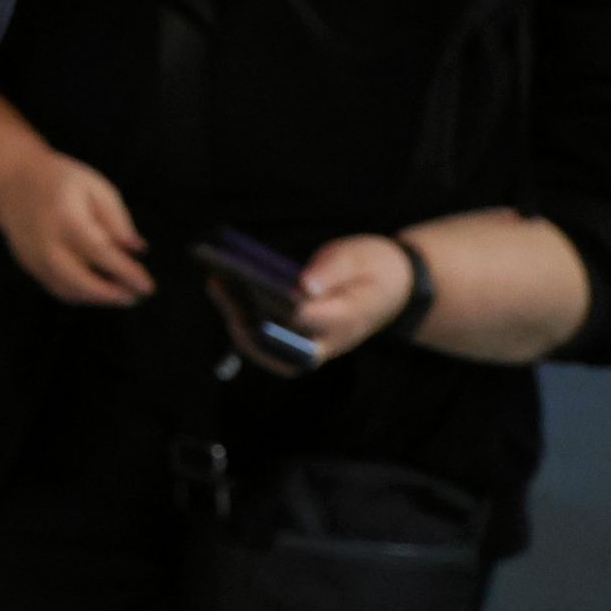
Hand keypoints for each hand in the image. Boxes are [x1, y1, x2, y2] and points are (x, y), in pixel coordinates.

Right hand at [0, 149, 151, 305]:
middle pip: (79, 280)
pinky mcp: (28, 265)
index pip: (99, 252)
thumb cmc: (60, 180)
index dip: (126, 272)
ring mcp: (33, 256)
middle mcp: (45, 241)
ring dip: (97, 298)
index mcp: (65, 217)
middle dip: (111, 294)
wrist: (10, 182)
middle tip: (136, 297)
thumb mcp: (95, 187)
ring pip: (67, 289)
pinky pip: (57, 287)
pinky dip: (81, 294)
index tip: (148, 286)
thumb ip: (117, 219)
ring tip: (123, 295)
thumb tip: (137, 249)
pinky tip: (99, 289)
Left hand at [213, 235, 415, 372]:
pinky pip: (269, 346)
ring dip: (238, 323)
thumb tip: (302, 287)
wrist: (394, 288)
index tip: (247, 282)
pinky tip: (227, 294)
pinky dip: (245, 325)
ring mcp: (315, 349)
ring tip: (216, 285)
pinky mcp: (302, 345)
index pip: (304, 319)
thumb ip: (331, 270)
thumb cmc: (372, 267)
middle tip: (217, 282)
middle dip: (243, 318)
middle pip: (279, 346)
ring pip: (269, 353)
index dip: (274, 304)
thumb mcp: (358, 257)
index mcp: (347, 318)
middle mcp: (329, 342)